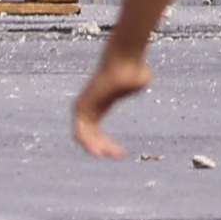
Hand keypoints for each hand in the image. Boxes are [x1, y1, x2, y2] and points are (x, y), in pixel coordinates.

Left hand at [72, 39, 151, 158]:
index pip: (96, 131)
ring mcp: (82, 107)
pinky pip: (80, 132)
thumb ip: (133, 89)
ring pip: (83, 136)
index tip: (121, 153)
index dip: (107, 144)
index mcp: (98, 105)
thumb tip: (140, 83)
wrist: (125, 64)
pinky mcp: (80, 108)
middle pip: (90, 135)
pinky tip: (99, 151)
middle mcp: (87, 107)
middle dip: (103, 147)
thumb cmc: (133, 71)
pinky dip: (88, 143)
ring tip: (109, 155)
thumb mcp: (136, 84)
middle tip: (119, 155)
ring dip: (95, 147)